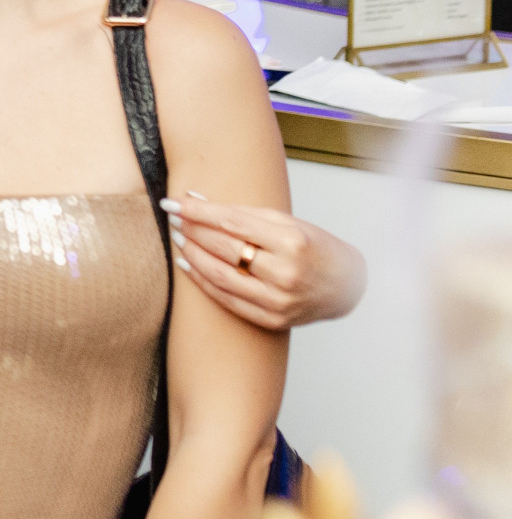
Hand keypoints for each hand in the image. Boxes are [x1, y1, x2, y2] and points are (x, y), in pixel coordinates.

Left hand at [165, 191, 366, 329]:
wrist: (347, 286)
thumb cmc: (315, 247)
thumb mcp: (287, 222)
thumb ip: (241, 213)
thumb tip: (194, 199)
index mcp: (292, 242)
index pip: (231, 223)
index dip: (197, 212)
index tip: (172, 202)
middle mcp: (285, 273)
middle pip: (223, 249)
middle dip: (192, 230)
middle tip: (173, 217)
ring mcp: (279, 300)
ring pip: (220, 276)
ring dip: (192, 255)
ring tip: (178, 238)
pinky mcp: (273, 319)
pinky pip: (227, 300)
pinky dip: (202, 281)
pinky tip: (188, 264)